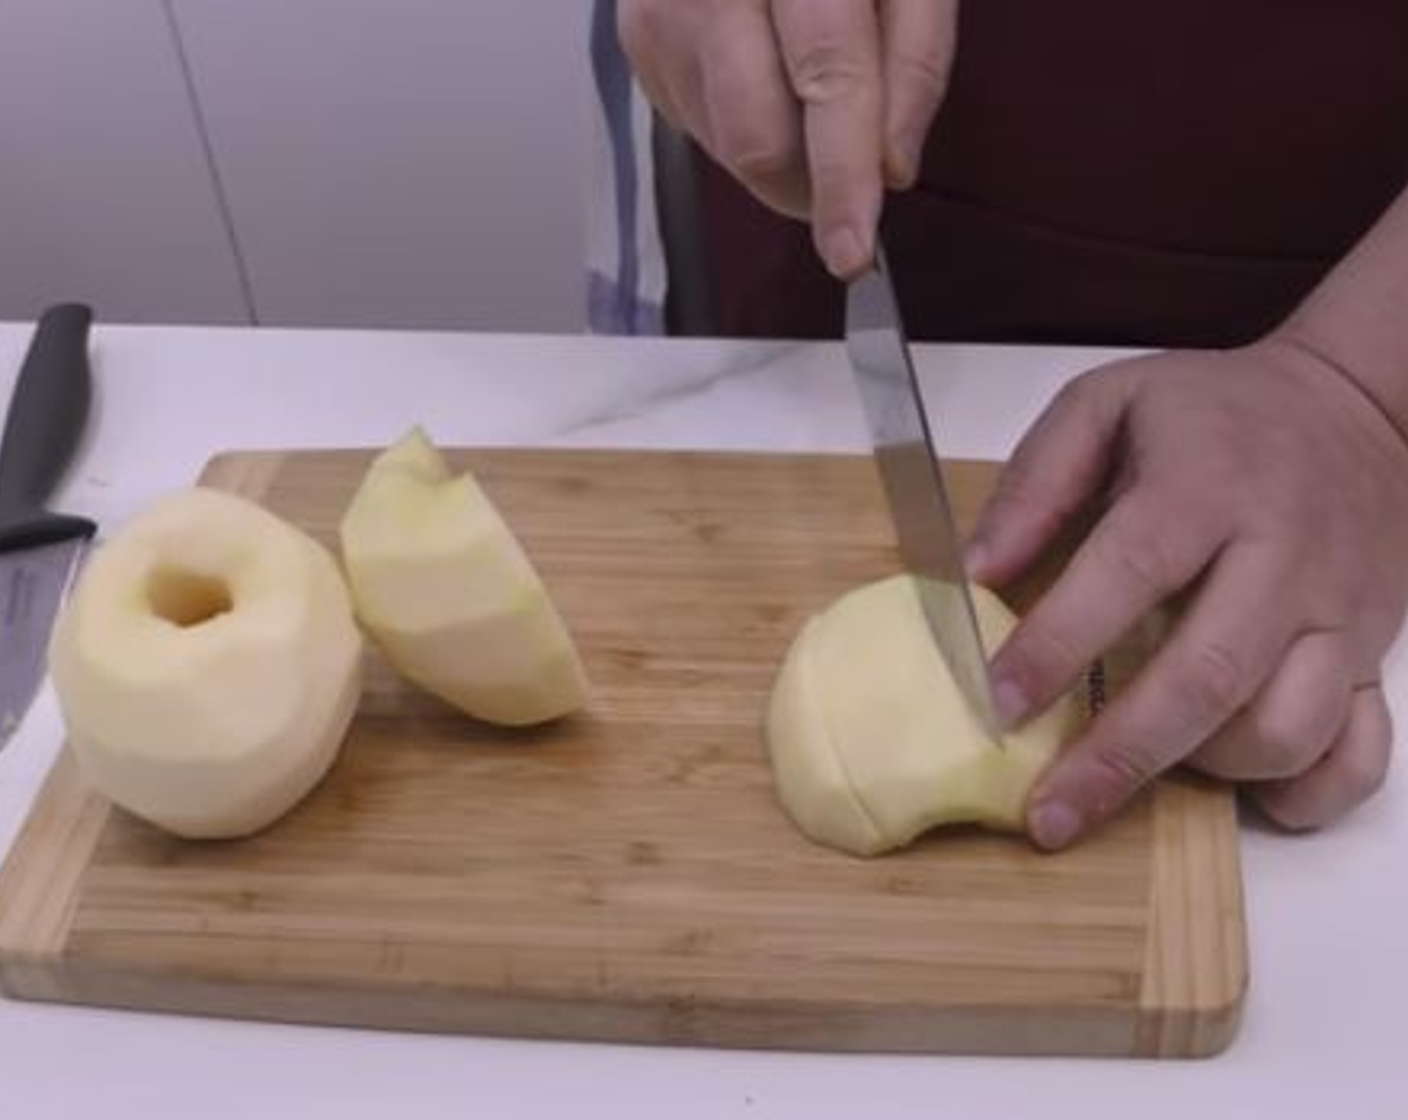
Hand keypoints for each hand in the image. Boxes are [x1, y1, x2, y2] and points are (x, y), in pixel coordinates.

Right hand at [617, 0, 958, 277]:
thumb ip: (916, 61)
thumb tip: (891, 170)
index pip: (828, 79)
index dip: (842, 177)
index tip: (851, 250)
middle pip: (757, 138)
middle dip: (811, 184)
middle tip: (847, 169)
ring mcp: (663, 10)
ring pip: (728, 147)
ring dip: (782, 148)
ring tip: (799, 80)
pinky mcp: (639, 38)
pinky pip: (700, 128)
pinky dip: (744, 123)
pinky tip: (759, 69)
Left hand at [966, 340, 1407, 848]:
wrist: (1358, 409)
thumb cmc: (1213, 414)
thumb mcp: (1109, 405)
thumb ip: (1037, 482)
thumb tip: (975, 570)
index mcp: (1206, 486)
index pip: (1130, 573)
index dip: (1060, 645)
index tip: (996, 704)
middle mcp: (1281, 559)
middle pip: (1206, 678)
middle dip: (1118, 758)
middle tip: (1047, 816)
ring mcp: (1339, 616)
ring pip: (1285, 730)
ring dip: (1202, 772)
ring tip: (1136, 769)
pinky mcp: (1375, 656)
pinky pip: (1360, 754)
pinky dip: (1304, 792)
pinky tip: (1243, 789)